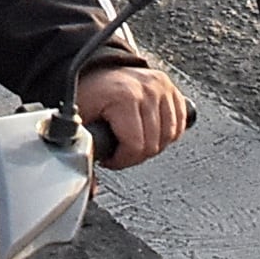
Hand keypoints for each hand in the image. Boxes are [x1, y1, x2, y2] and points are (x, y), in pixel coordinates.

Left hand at [76, 65, 190, 169]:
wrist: (98, 71)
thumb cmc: (89, 93)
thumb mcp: (80, 121)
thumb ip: (84, 154)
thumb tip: (91, 187)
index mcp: (124, 97)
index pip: (137, 146)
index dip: (122, 160)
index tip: (110, 157)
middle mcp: (147, 90)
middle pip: (154, 144)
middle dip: (135, 155)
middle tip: (120, 150)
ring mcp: (162, 88)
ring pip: (170, 136)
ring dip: (152, 144)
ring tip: (133, 140)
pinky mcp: (172, 89)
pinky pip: (180, 123)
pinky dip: (168, 133)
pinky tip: (150, 132)